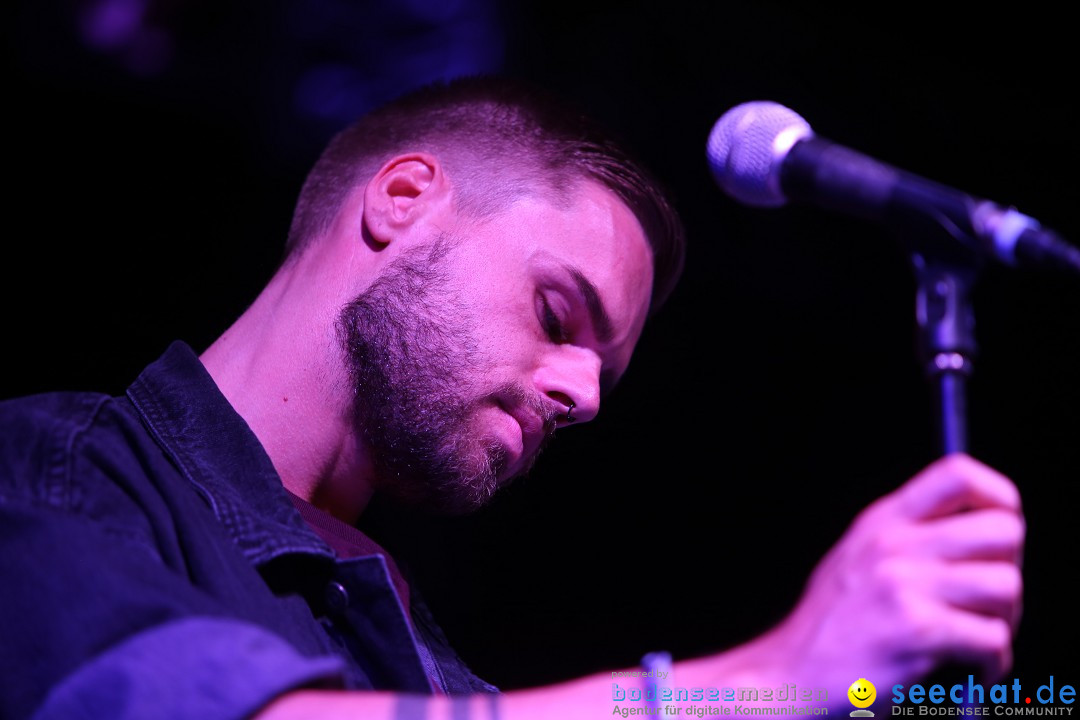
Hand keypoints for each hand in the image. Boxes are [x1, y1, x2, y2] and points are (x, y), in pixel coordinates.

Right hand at [757, 453, 1023, 690]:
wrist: (790, 675)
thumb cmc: (832, 627)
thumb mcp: (859, 559)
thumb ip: (910, 538)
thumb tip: (987, 533)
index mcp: (883, 521)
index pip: (960, 474)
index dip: (1000, 500)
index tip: (1000, 538)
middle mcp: (893, 544)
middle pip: (1003, 531)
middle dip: (1009, 570)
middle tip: (989, 604)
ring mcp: (902, 584)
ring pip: (1006, 586)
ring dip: (1004, 622)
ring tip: (978, 642)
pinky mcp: (915, 630)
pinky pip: (993, 640)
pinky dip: (992, 665)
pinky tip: (971, 673)